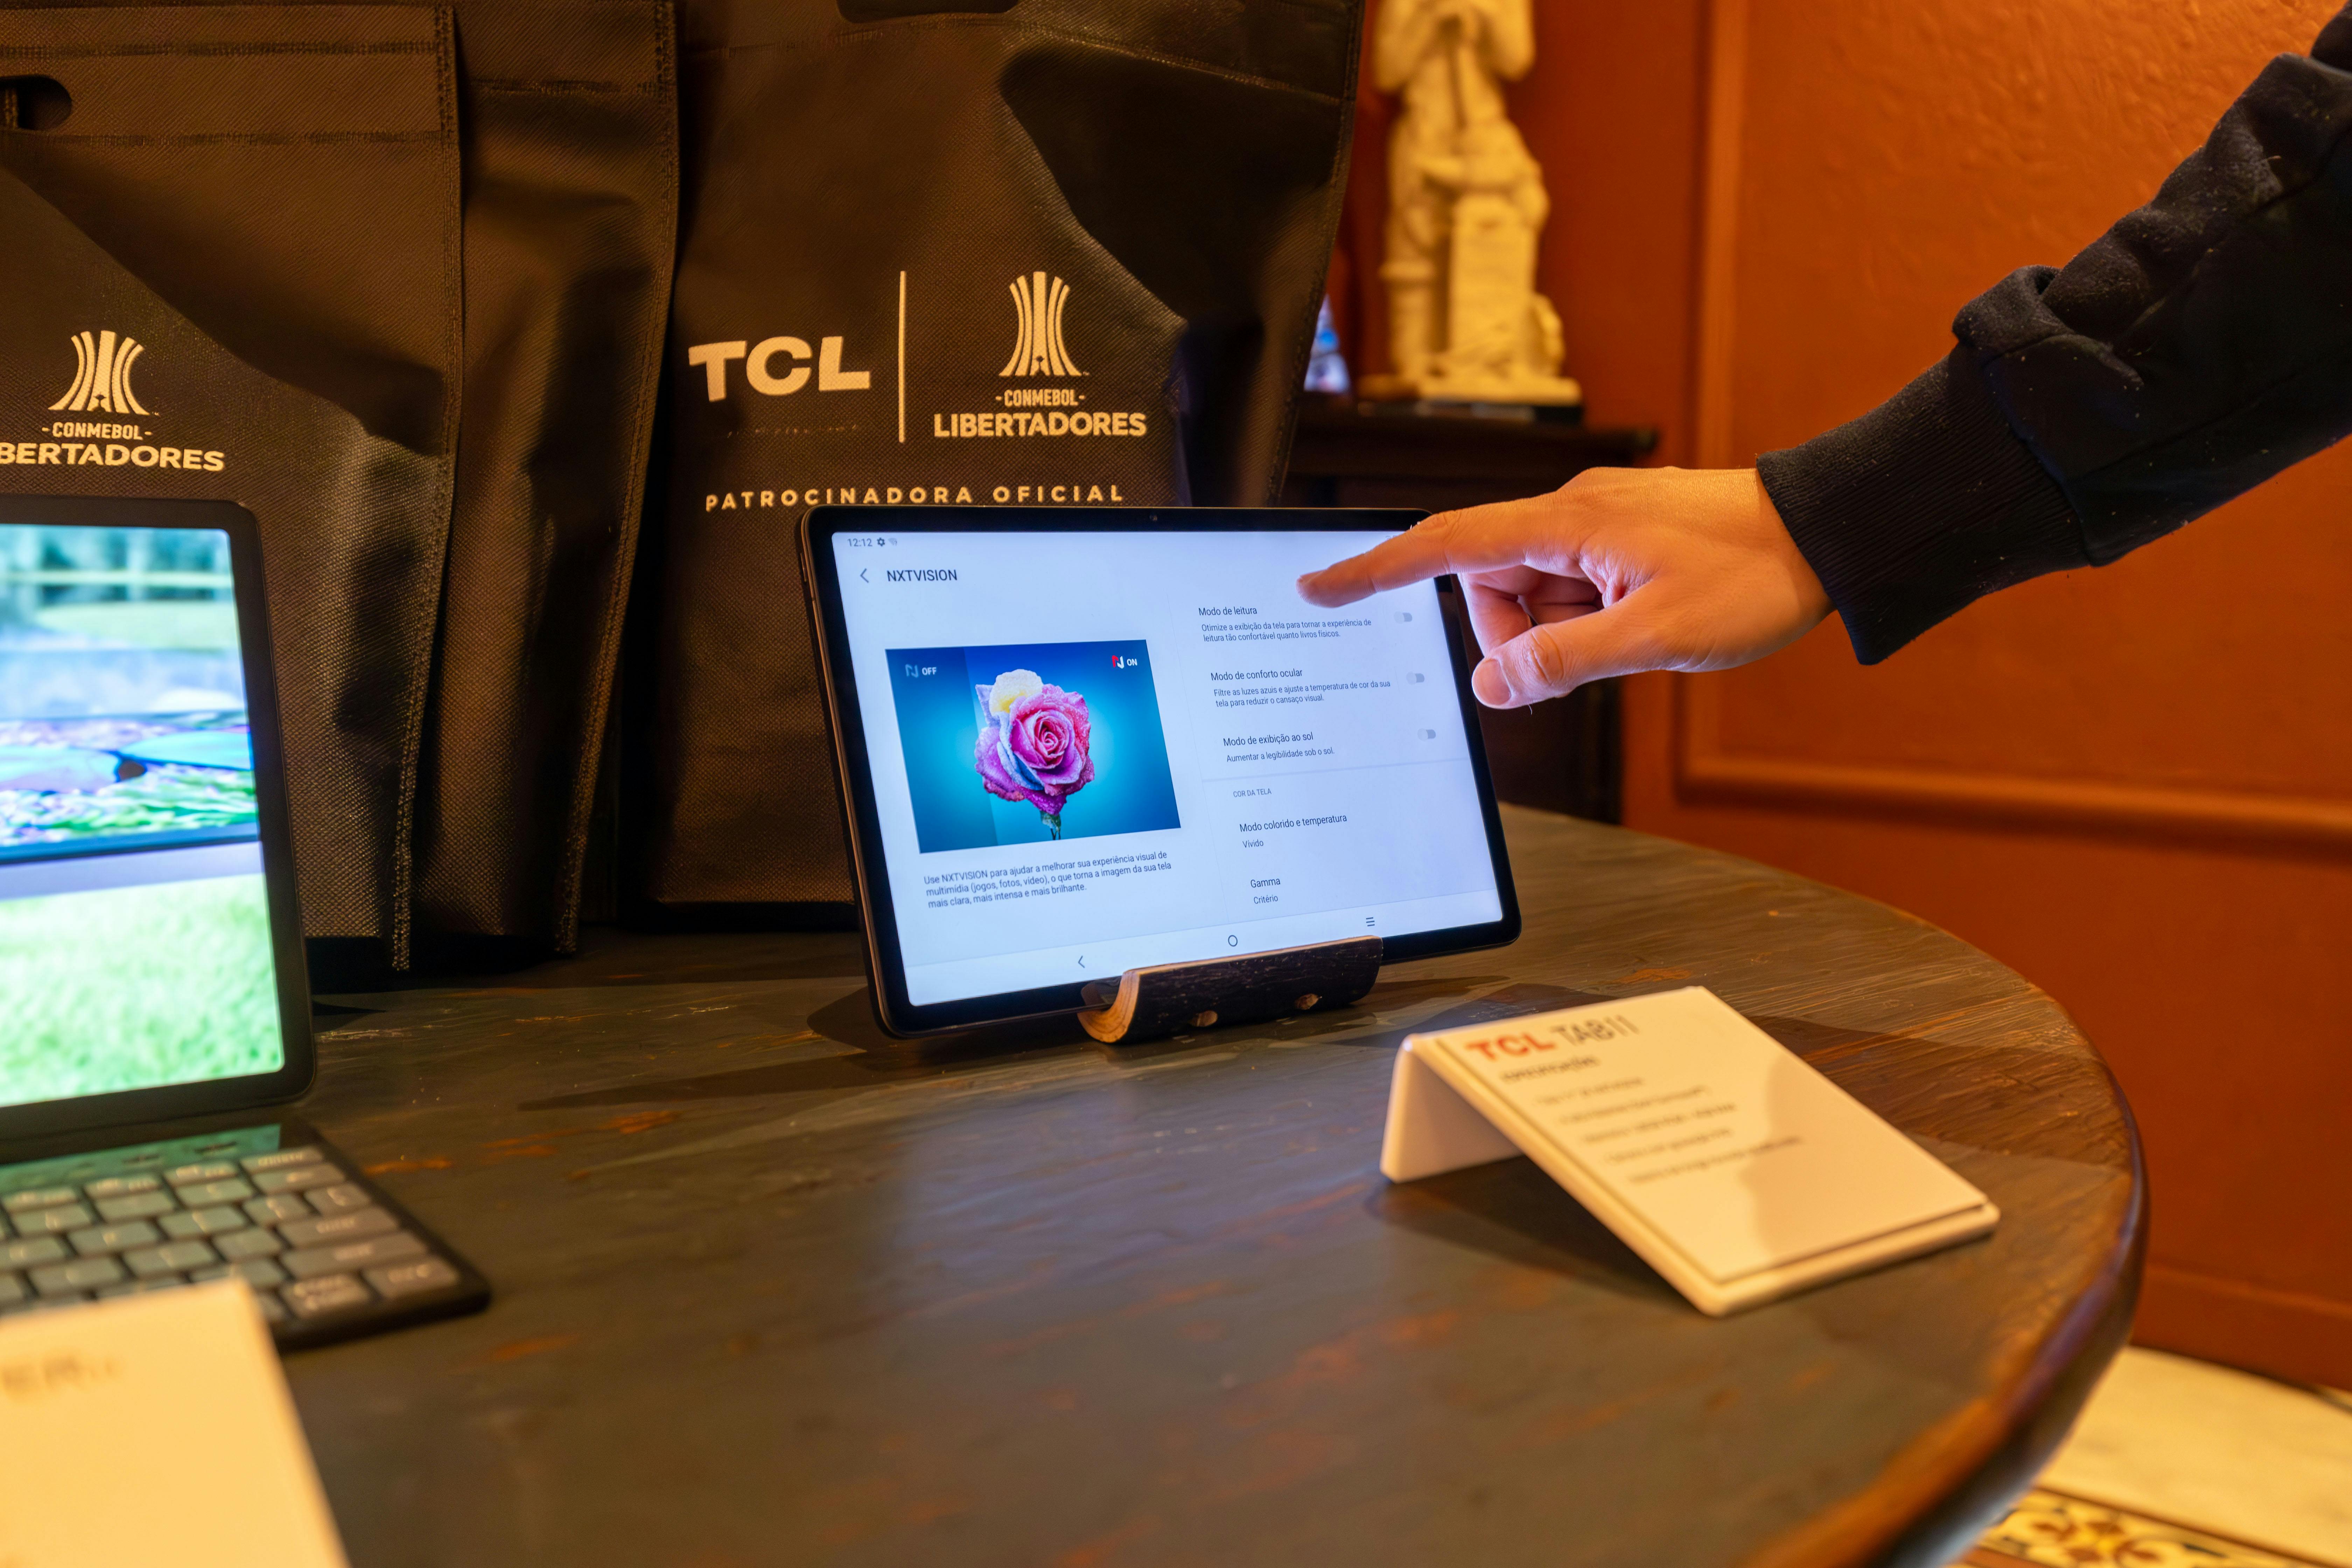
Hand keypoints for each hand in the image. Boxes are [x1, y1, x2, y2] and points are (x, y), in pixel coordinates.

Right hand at [1296, 467, 1831, 707]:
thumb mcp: (1655, 636)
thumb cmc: (1752, 578)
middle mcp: (1571, 514)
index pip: (1445, 546)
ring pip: (1534, 594)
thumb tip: (1493, 685)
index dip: (1376, 569)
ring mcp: (1597, 526)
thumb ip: (1565, 661)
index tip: (1319, 586)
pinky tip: (1637, 626)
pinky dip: (1586, 621)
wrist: (1827, 536)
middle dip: (1515, 635)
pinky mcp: (1620, 541)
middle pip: (1491, 583)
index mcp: (1567, 524)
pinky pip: (1571, 590)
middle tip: (1583, 659)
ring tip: (1631, 636)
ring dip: (1559, 631)